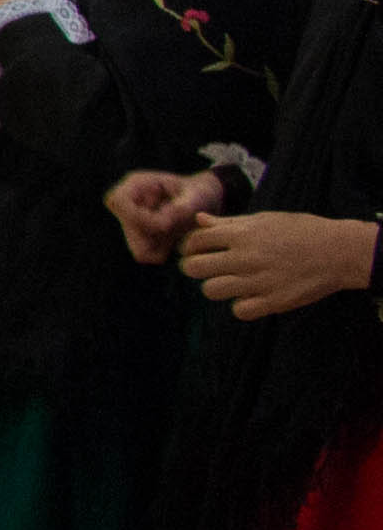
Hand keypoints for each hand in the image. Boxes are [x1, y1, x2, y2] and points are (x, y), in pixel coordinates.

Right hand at [112, 168, 226, 265]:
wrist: (204, 202)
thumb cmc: (200, 193)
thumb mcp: (197, 196)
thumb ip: (181, 207)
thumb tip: (162, 223)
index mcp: (136, 184)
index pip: (118, 201)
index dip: (137, 216)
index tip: (165, 225)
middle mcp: (127, 202)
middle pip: (127, 227)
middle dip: (153, 235)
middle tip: (177, 232)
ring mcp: (129, 221)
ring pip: (136, 246)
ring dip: (159, 245)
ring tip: (179, 235)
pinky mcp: (137, 237)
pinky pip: (144, 255)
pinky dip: (161, 252)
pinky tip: (174, 241)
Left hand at [182, 211, 379, 320]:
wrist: (339, 252)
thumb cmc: (301, 231)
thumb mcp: (265, 219)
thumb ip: (229, 223)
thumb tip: (199, 220)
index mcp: (242, 234)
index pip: (195, 241)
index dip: (189, 246)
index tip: (196, 250)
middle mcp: (246, 257)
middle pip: (195, 268)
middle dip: (194, 267)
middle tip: (205, 268)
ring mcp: (259, 281)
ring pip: (211, 291)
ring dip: (215, 287)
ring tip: (229, 282)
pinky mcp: (274, 301)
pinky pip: (239, 311)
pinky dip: (241, 306)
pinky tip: (250, 297)